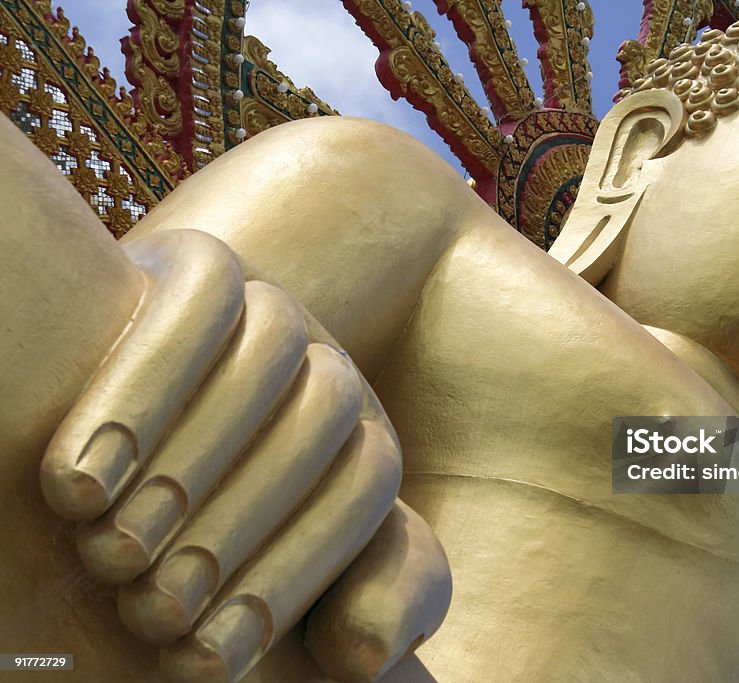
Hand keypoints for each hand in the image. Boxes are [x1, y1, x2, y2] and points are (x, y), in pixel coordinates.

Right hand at [38, 229, 450, 681]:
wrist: (100, 441)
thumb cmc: (190, 538)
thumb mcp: (262, 580)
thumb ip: (346, 602)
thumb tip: (362, 658)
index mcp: (356, 443)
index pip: (364, 484)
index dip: (297, 572)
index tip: (206, 655)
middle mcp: (325, 370)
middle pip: (324, 415)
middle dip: (238, 520)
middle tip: (153, 604)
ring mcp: (272, 310)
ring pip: (273, 350)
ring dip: (192, 457)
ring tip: (112, 547)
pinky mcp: (203, 266)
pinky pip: (201, 300)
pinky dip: (143, 388)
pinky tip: (80, 479)